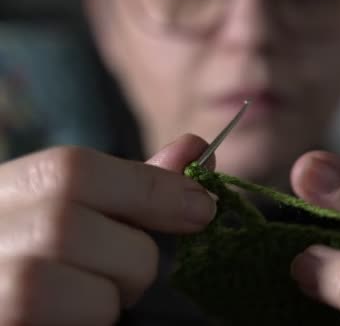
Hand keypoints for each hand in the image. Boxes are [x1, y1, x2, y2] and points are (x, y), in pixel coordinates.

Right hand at [0, 135, 215, 324]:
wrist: (16, 292)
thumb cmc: (52, 252)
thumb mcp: (85, 210)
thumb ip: (135, 184)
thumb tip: (195, 147)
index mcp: (6, 189)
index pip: (72, 170)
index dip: (150, 187)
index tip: (203, 207)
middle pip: (69, 228)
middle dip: (131, 255)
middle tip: (129, 272)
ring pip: (64, 286)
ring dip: (111, 296)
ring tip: (95, 297)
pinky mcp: (5, 319)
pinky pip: (66, 320)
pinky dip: (92, 321)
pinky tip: (74, 317)